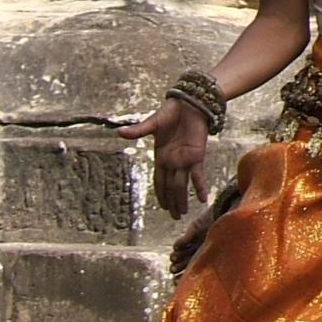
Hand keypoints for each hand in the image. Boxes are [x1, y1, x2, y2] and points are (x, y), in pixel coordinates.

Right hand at [118, 98, 210, 218]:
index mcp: (160, 157)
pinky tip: (202, 199)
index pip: (159, 181)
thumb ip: (138, 130)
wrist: (191, 103)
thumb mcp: (153, 123)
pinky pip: (198, 174)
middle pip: (171, 187)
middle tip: (175, 218)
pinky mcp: (197, 155)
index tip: (162, 207)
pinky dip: (199, 186)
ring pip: (182, 185)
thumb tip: (118, 132)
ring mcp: (185, 160)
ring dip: (183, 199)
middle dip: (172, 202)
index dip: (160, 194)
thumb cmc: (171, 111)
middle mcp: (172, 162)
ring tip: (183, 214)